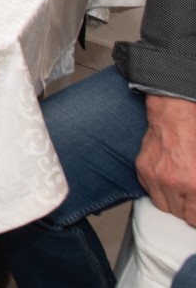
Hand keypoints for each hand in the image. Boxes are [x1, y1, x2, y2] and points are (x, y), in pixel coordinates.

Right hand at [139, 95, 195, 226]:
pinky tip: (168, 179)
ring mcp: (155, 176)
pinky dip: (159, 189)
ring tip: (181, 191)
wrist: (177, 115)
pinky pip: (149, 190)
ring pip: (163, 206)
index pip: (194, 218)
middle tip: (193, 199)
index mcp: (194, 185)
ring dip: (173, 202)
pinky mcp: (142, 169)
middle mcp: (173, 184)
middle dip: (188, 209)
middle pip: (180, 214)